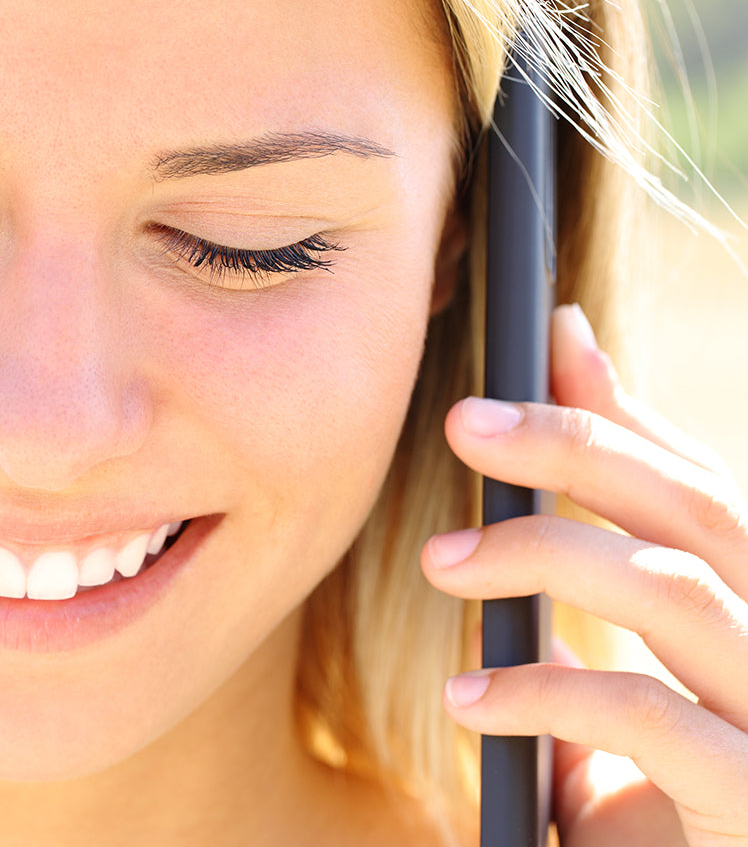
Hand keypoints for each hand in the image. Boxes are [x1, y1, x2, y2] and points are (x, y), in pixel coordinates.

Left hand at [422, 304, 747, 844]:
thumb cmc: (659, 803)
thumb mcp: (622, 674)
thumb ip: (602, 555)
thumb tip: (553, 393)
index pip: (701, 483)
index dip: (620, 410)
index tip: (533, 342)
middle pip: (700, 508)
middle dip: (577, 449)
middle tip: (461, 425)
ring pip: (678, 588)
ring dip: (545, 555)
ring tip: (440, 561)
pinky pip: (648, 716)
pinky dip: (543, 694)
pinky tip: (465, 695)